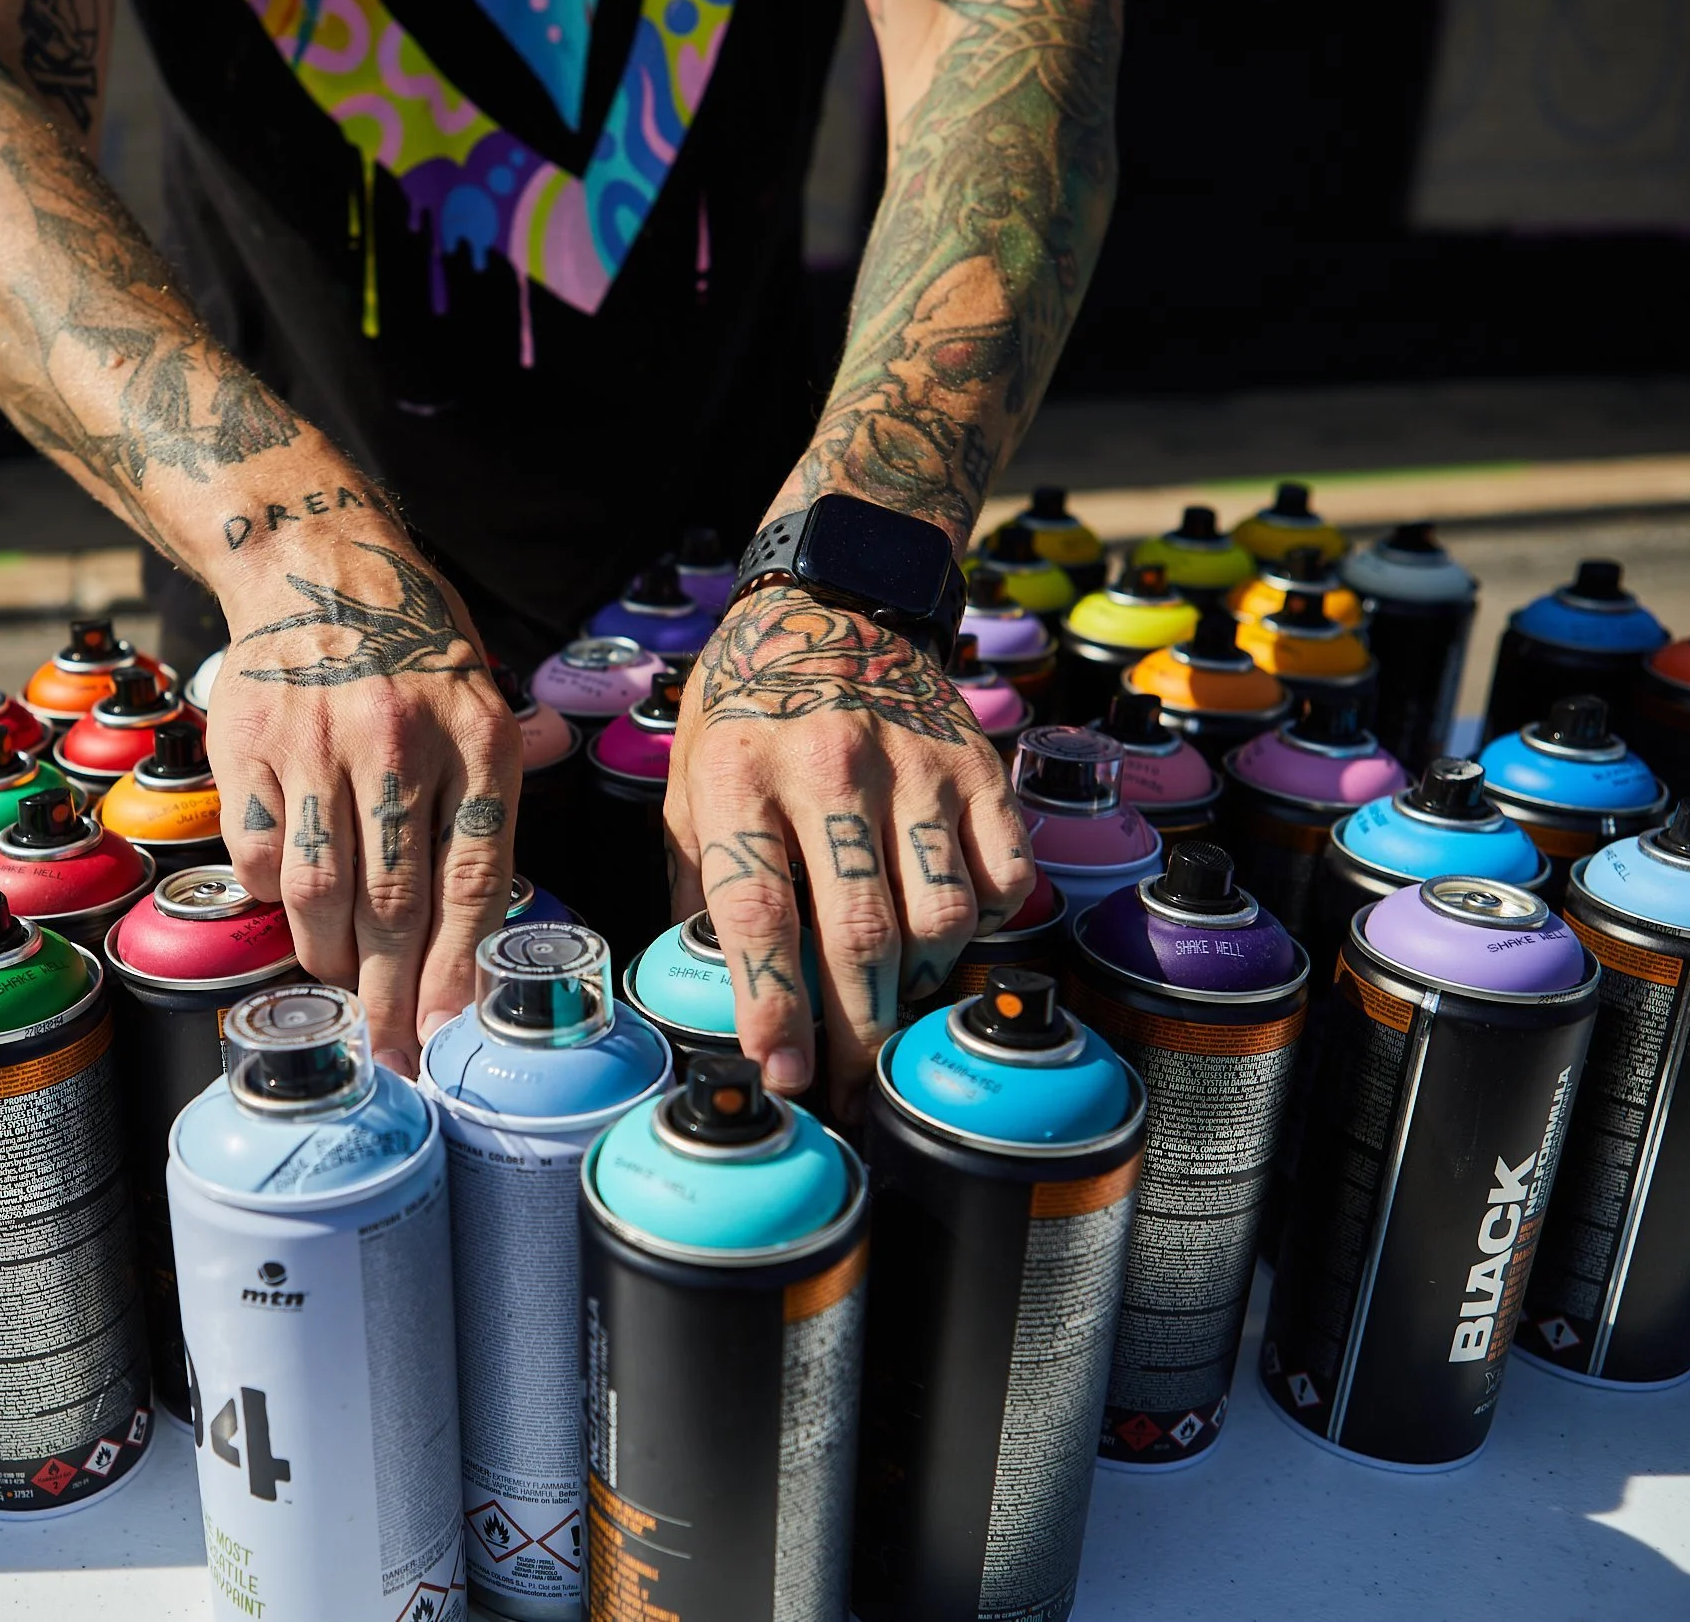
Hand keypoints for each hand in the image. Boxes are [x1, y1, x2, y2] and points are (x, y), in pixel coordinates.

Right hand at [206, 535, 522, 1073]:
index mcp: (476, 740)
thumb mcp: (481, 708)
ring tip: (342, 980)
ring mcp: (316, 746)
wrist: (315, 564)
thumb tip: (476, 937)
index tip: (444, 1033)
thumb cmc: (412, 651)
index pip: (471, 884)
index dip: (455, 973)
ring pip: (318, 895)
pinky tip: (292, 896)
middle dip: (390, 996)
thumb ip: (487, 808)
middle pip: (393, 905)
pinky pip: (259, 858)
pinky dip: (273, 896)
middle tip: (388, 1048)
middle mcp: (398, 743)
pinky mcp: (248, 747)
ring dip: (329, 959)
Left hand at [664, 582, 1034, 1122]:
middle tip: (849, 1087)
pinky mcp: (978, 764)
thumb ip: (700, 883)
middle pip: (858, 931)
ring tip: (892, 1004)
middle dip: (856, 1031)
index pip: (758, 910)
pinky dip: (983, 925)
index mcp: (739, 773)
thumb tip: (714, 991)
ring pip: (940, 916)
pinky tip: (946, 931)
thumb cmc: (744, 710)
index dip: (772, 1004)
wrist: (832, 601)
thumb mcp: (687, 783)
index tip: (783, 1072)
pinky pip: (1002, 877)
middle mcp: (830, 765)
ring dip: (918, 986)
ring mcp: (914, 763)